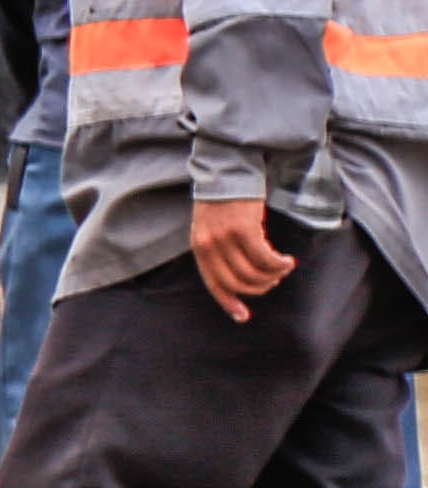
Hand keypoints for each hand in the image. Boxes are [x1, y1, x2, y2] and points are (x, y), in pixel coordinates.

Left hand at [195, 195, 296, 320]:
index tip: (243, 317)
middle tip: (274, 278)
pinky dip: (279, 264)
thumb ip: (221, 249)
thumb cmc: (225, 200)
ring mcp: (225, 238)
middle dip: (260, 287)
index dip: (229, 303)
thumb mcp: (213, 226)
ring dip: (273, 275)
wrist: (228, 170)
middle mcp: (208, 245)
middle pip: (238, 283)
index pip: (213, 284)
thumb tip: (240, 276)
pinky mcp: (243, 229)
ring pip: (253, 273)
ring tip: (282, 266)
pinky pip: (265, 259)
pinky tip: (286, 259)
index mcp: (200, 247)